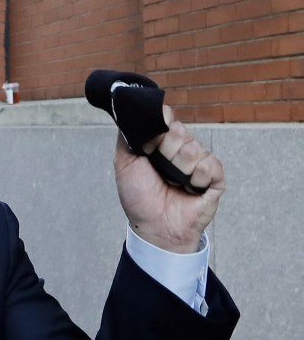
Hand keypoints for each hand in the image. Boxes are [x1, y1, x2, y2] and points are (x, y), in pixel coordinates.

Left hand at [114, 105, 224, 252]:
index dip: (159, 126)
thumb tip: (131, 113)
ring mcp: (199, 162)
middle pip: (179, 130)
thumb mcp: (124, 164)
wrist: (154, 227)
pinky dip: (197, 177)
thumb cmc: (139, 198)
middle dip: (166, 150)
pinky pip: (210, 164)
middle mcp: (181, 149)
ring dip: (179, 167)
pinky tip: (190, 188)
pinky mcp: (215, 177)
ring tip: (174, 182)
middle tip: (160, 169)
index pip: (166, 118)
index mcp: (161, 143)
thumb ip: (127, 137)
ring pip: (193, 147)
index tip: (149, 144)